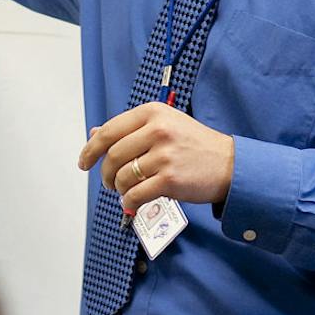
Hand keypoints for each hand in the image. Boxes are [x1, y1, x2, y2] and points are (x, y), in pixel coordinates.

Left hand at [77, 103, 234, 213]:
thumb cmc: (195, 145)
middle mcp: (158, 130)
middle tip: (109, 182)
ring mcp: (164, 155)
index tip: (84, 162)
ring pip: (122, 176)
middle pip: (112, 155)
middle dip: (106, 173)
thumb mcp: (164, 125)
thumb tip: (94, 134)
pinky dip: (130, 202)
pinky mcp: (170, 179)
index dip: (91, 149)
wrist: (230, 164)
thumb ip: (129, 130)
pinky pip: (135, 194)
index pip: (109, 131)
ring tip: (127, 190)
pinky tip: (134, 202)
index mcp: (153, 112)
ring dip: (119, 188)